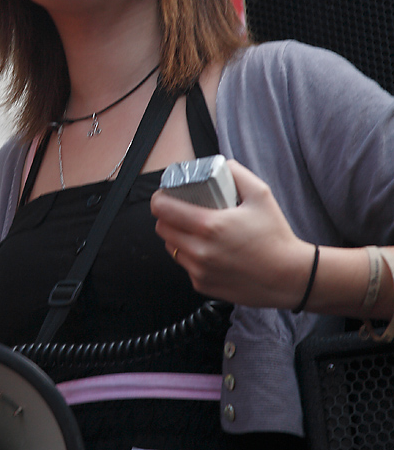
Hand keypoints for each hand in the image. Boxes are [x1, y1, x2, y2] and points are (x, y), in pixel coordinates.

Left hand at [150, 160, 310, 308]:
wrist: (289, 277)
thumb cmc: (276, 236)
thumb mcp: (261, 194)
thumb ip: (237, 173)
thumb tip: (220, 164)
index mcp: (209, 226)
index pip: (163, 210)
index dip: (160, 199)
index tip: (166, 195)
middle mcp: (200, 251)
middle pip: (162, 229)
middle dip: (167, 217)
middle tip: (180, 210)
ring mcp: (199, 271)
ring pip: (171, 248)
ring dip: (177, 237)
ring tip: (193, 230)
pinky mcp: (203, 285)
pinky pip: (185, 266)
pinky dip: (190, 256)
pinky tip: (206, 250)